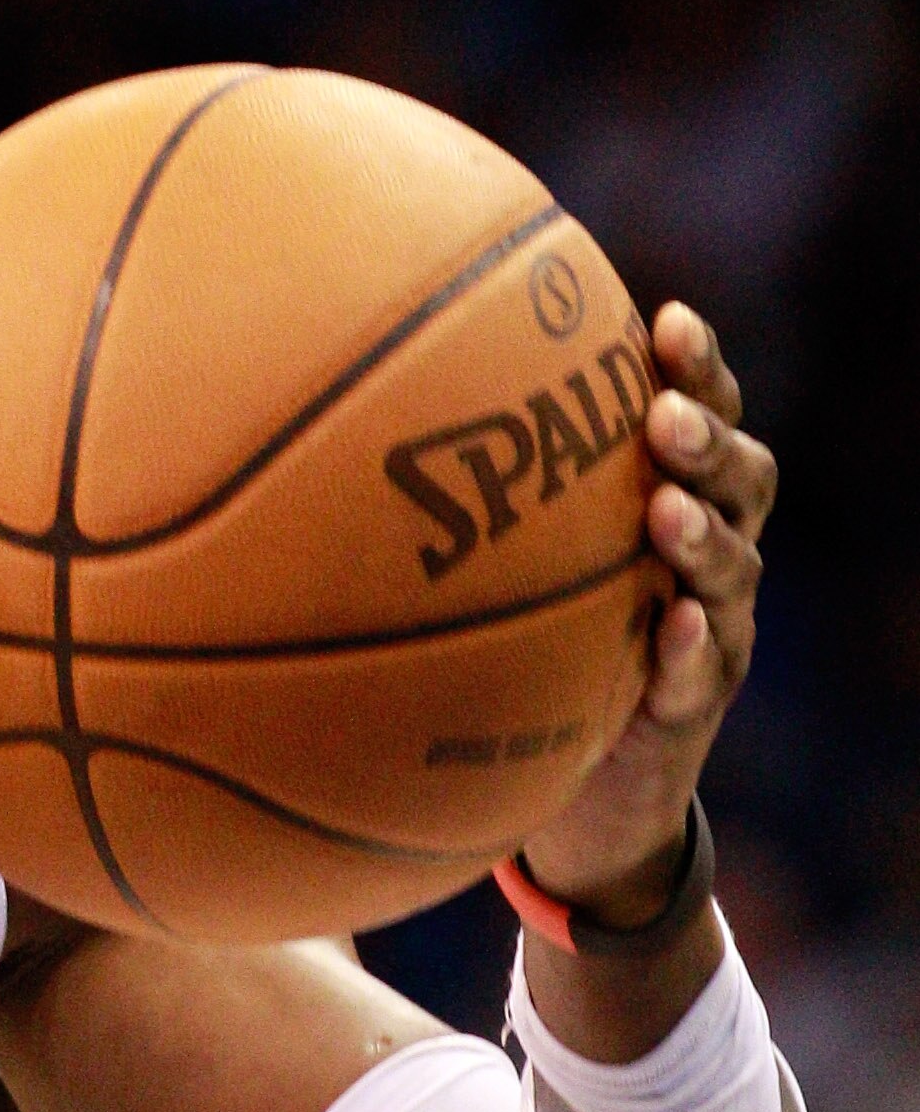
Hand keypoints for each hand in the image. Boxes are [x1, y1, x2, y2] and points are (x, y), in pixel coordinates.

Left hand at [518, 301, 774, 921]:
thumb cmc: (545, 650)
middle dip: (708, 440)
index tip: (665, 320)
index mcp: (675, 497)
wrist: (587, 792)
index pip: (705, 415)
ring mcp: (716, 625)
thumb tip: (367, 418)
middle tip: (664, 418)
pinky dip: (695, 642)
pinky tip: (678, 622)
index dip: (699, 367)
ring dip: (706, 534)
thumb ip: (487, 501)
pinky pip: (706, 666)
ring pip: (736, 566)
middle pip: (743, 475)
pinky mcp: (697, 699)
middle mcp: (710, 552)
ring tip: (668, 510)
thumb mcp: (520, 569)